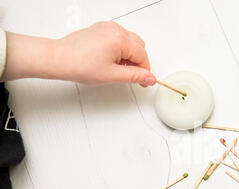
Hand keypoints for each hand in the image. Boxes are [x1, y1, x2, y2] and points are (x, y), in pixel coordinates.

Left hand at [2, 21, 155, 86]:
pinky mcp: (101, 29)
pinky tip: (111, 61)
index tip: (144, 82)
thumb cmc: (78, 64)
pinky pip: (119, 38)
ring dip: (129, 56)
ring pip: (130, 42)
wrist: (58, 58)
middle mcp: (115, 29)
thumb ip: (135, 76)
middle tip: (131, 77)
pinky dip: (120, 50)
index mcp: (120, 39)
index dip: (145, 71)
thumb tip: (149, 78)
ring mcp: (107, 27)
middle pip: (139, 47)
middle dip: (138, 62)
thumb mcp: (112, 75)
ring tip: (117, 69)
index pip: (142, 56)